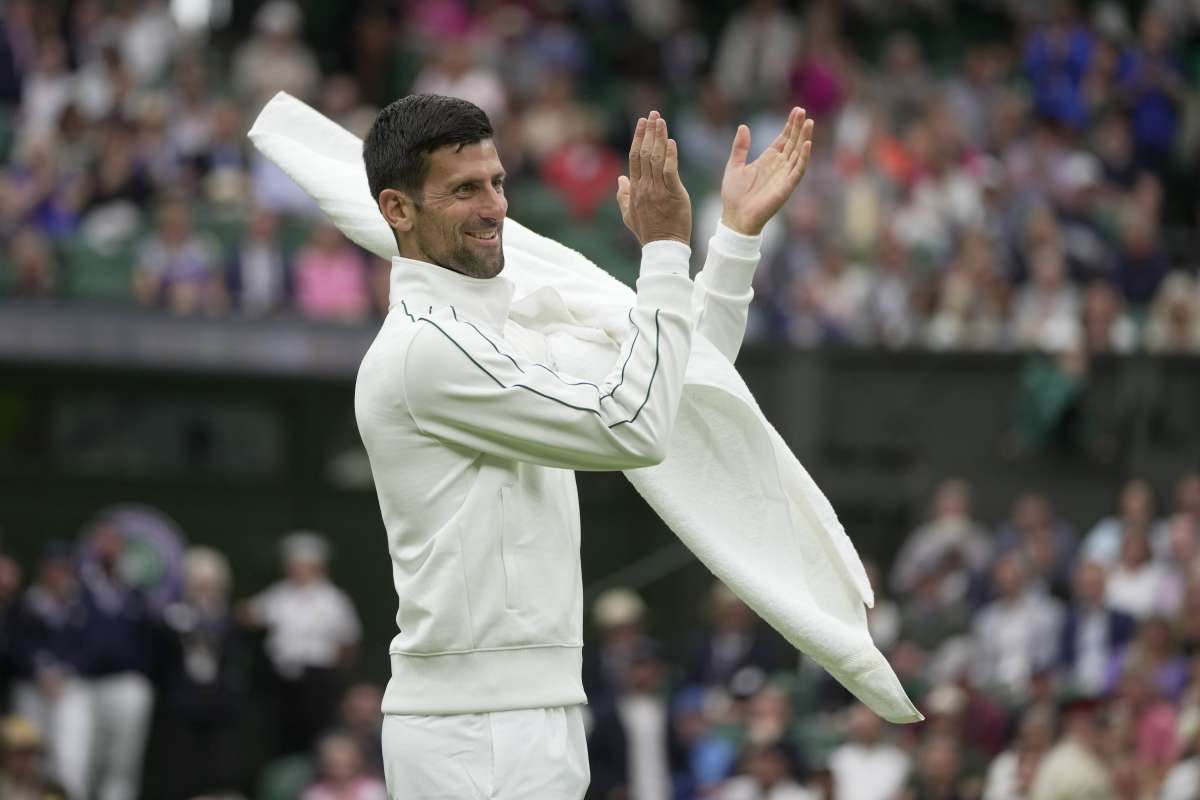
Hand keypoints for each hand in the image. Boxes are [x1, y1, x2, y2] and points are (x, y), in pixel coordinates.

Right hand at [615, 110, 691, 246]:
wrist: (663, 247)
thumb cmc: (648, 232)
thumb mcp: (629, 215)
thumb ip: (624, 196)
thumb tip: (621, 178)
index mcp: (635, 189)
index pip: (634, 158)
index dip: (638, 138)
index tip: (642, 123)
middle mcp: (644, 187)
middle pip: (644, 154)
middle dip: (648, 132)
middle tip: (653, 114)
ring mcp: (658, 190)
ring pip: (656, 159)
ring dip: (659, 138)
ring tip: (661, 121)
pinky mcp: (673, 195)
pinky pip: (669, 172)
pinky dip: (670, 156)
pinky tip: (671, 142)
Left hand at [720, 107, 813, 235]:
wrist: (736, 217)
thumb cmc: (734, 195)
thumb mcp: (734, 166)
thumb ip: (740, 147)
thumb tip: (744, 126)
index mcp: (767, 160)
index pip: (783, 140)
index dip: (790, 126)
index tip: (796, 111)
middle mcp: (779, 166)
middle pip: (792, 143)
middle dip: (798, 127)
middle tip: (802, 111)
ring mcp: (784, 176)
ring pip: (798, 153)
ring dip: (804, 138)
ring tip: (809, 122)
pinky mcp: (787, 186)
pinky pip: (799, 170)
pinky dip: (804, 157)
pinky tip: (807, 144)